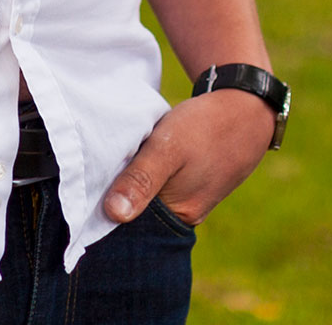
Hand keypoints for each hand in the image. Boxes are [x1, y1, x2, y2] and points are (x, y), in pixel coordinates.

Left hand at [101, 89, 276, 227]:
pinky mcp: (191, 181)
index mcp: (180, 215)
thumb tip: (114, 215)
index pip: (131, 223)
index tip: (84, 189)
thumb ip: (141, 180)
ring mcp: (190, 198)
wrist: (246, 107)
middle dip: (116, 194)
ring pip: (149, 196)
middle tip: (92, 168)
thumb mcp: (168, 148)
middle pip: (139, 212)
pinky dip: (146, 172)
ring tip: (110, 160)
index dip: (106, 208)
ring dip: (131, 181)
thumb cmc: (206, 127)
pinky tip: (134, 156)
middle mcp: (185, 214)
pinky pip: (160, 184)